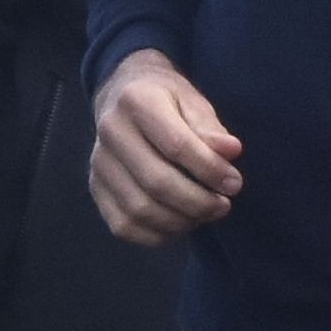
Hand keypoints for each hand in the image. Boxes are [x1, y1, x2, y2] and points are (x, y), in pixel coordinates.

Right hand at [88, 50, 242, 243]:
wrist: (124, 96)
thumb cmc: (168, 102)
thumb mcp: (193, 102)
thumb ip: (211, 129)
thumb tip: (231, 152)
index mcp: (136, 100)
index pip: (176, 145)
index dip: (209, 170)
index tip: (234, 183)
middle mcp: (110, 130)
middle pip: (156, 182)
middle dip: (198, 201)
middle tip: (223, 205)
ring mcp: (98, 162)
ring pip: (140, 209)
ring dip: (181, 221)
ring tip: (205, 213)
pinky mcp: (96, 187)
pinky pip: (124, 226)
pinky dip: (157, 234)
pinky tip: (180, 222)